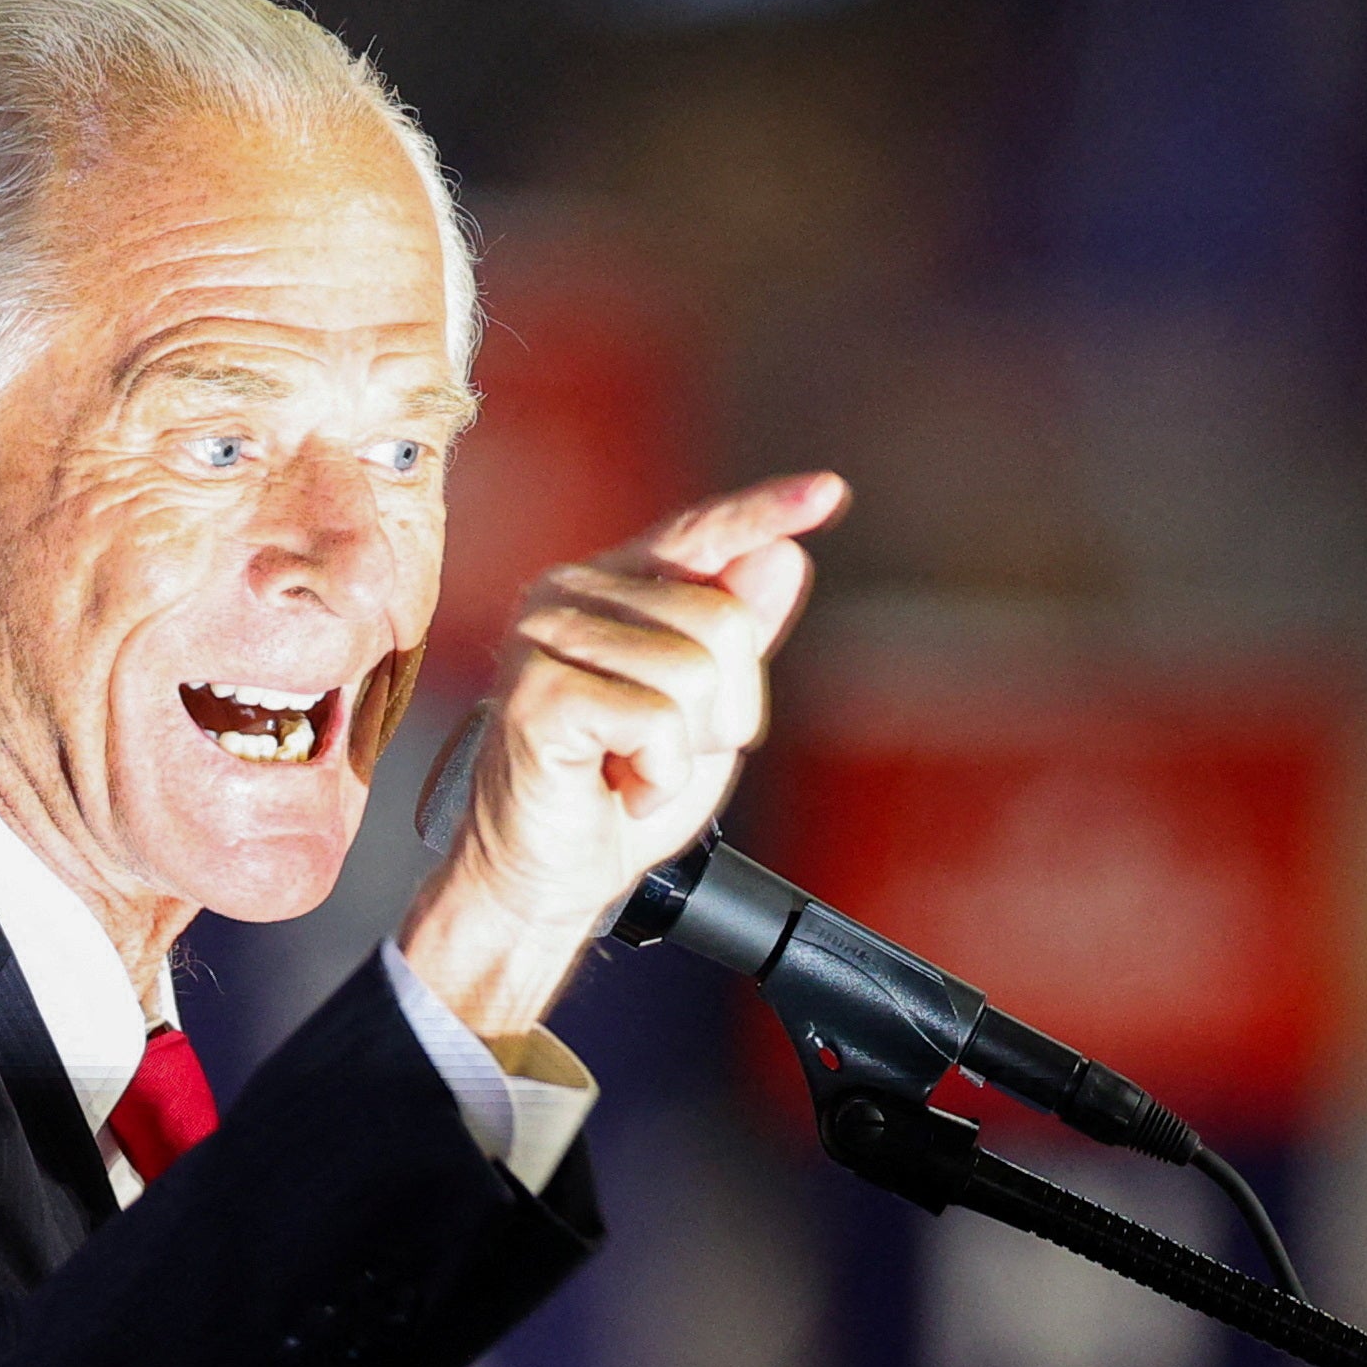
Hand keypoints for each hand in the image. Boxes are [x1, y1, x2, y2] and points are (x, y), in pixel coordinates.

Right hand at [399, 471, 847, 1037]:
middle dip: (724, 711)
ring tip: (632, 769)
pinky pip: (656, 720)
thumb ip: (738, 637)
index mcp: (612, 586)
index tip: (828, 491)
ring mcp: (546, 638)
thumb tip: (783, 556)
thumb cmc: (614, 790)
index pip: (700, 533)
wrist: (542, 875)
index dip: (765, 512)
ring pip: (694, 672)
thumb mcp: (703, 711)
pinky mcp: (538, 694)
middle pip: (722, 621)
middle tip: (662, 752)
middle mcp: (570, 595)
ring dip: (685, 750)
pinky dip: (658, 773)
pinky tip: (618, 785)